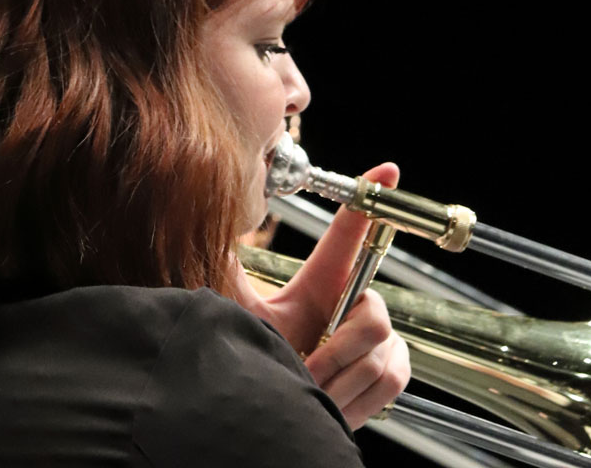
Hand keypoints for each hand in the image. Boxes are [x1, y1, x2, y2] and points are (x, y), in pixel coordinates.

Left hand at [232, 162, 409, 428]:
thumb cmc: (246, 365)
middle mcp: (348, 310)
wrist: (256, 419)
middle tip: (306, 366)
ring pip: (380, 352)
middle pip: (374, 313)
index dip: (367, 200)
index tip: (385, 170)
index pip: (346, 239)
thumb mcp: (233, 315)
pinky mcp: (387, 376)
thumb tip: (199, 226)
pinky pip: (391, 377)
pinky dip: (358, 395)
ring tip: (307, 386)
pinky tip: (330, 400)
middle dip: (338, 348)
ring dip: (338, 378)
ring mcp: (373, 344)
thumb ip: (223, 271)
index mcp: (316, 288)